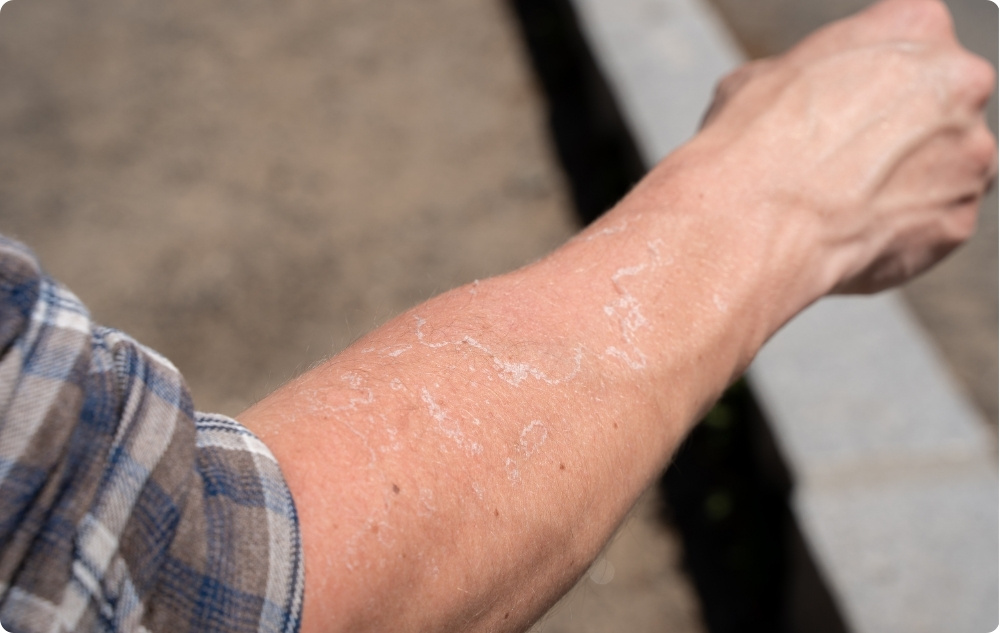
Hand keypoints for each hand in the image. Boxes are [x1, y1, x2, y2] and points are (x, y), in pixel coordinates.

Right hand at [693, 0, 995, 297]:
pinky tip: (852, 231)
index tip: (844, 102)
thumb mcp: (764, 76)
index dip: (872, 76)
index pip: (910, 38)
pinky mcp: (960, 218)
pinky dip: (901, 228)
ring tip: (844, 201)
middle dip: (902, 126)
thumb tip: (810, 98)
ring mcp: (971, 153)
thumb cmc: (750, 144)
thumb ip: (815, 77)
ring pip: (948, 164)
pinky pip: (937, 220)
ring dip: (908, 179)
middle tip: (844, 155)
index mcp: (913, 24)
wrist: (755, 222)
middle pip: (942, 101)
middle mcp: (961, 80)